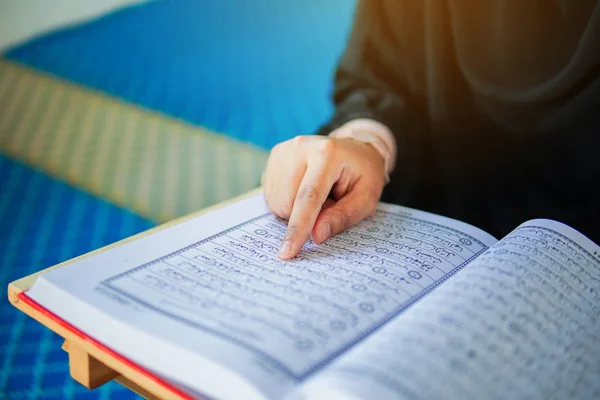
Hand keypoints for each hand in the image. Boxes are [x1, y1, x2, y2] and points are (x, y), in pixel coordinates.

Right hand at [262, 134, 386, 259]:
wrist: (355, 147)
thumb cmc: (363, 174)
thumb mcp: (366, 198)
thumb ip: (342, 217)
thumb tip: (316, 236)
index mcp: (327, 153)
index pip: (308, 197)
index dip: (298, 228)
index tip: (287, 253)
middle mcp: (301, 147)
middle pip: (289, 202)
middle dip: (306, 216)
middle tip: (330, 201)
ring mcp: (285, 150)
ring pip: (278, 202)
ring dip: (296, 209)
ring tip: (318, 193)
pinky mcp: (275, 156)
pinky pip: (272, 195)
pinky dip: (288, 201)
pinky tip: (304, 189)